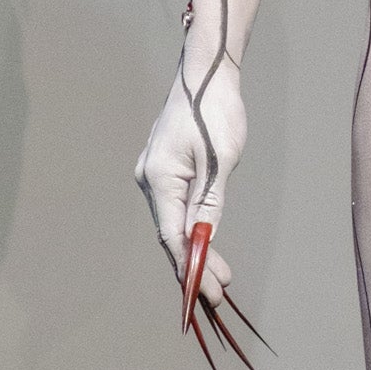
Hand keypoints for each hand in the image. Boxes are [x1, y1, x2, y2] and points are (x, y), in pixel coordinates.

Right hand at [135, 60, 247, 309]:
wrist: (205, 75)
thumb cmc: (215, 112)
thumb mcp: (220, 161)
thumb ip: (209, 204)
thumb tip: (203, 242)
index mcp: (159, 179)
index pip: (173, 236)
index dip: (189, 268)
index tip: (207, 293)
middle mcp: (150, 180)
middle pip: (171, 235)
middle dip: (194, 266)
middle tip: (219, 295)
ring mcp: (155, 175)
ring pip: (173, 224)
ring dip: (195, 251)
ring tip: (219, 279)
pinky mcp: (165, 170)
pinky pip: (176, 209)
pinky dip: (191, 230)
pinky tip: (205, 246)